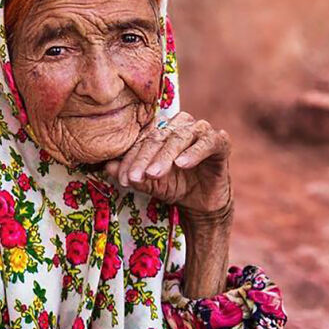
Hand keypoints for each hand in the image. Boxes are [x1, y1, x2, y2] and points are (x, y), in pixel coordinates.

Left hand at [102, 112, 231, 216]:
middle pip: (159, 137)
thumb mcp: (150, 183)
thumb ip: (133, 174)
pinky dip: (194, 152)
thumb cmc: (175, 185)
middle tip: (135, 178)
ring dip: (166, 156)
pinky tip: (182, 164)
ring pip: (180, 137)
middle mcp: (182, 126)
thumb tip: (108, 167)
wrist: (201, 202)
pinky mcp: (220, 142)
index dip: (131, 159)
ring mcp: (202, 132)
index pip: (143, 141)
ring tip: (154, 174)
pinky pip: (208, 142)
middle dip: (145, 159)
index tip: (122, 179)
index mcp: (162, 130)